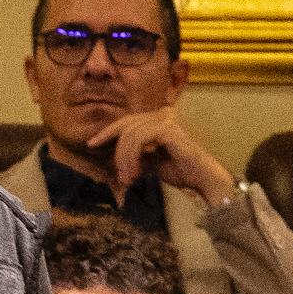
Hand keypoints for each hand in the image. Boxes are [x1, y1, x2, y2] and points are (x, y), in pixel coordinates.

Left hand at [81, 107, 234, 206]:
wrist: (202, 179)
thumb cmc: (180, 171)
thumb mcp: (150, 161)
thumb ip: (134, 154)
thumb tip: (113, 158)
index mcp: (158, 118)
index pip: (127, 121)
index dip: (107, 132)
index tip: (90, 145)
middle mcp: (162, 114)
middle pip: (125, 125)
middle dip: (115, 149)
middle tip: (117, 175)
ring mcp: (165, 119)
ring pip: (130, 134)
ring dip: (124, 159)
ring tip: (128, 179)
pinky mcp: (167, 128)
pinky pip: (138, 139)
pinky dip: (132, 157)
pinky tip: (135, 173)